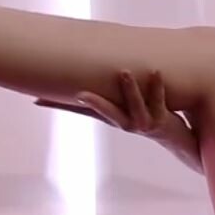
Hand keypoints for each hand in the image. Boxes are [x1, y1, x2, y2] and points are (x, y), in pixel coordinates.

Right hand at [35, 70, 200, 169]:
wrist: (179, 142)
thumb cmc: (150, 118)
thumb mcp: (126, 107)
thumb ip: (111, 93)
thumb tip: (97, 76)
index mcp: (112, 117)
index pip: (81, 111)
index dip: (59, 106)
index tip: (36, 99)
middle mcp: (124, 122)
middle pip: (103, 114)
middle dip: (92, 104)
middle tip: (78, 93)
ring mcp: (143, 123)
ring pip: (134, 107)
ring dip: (129, 90)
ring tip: (123, 72)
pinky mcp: (161, 121)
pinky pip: (159, 102)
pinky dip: (157, 87)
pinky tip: (155, 73)